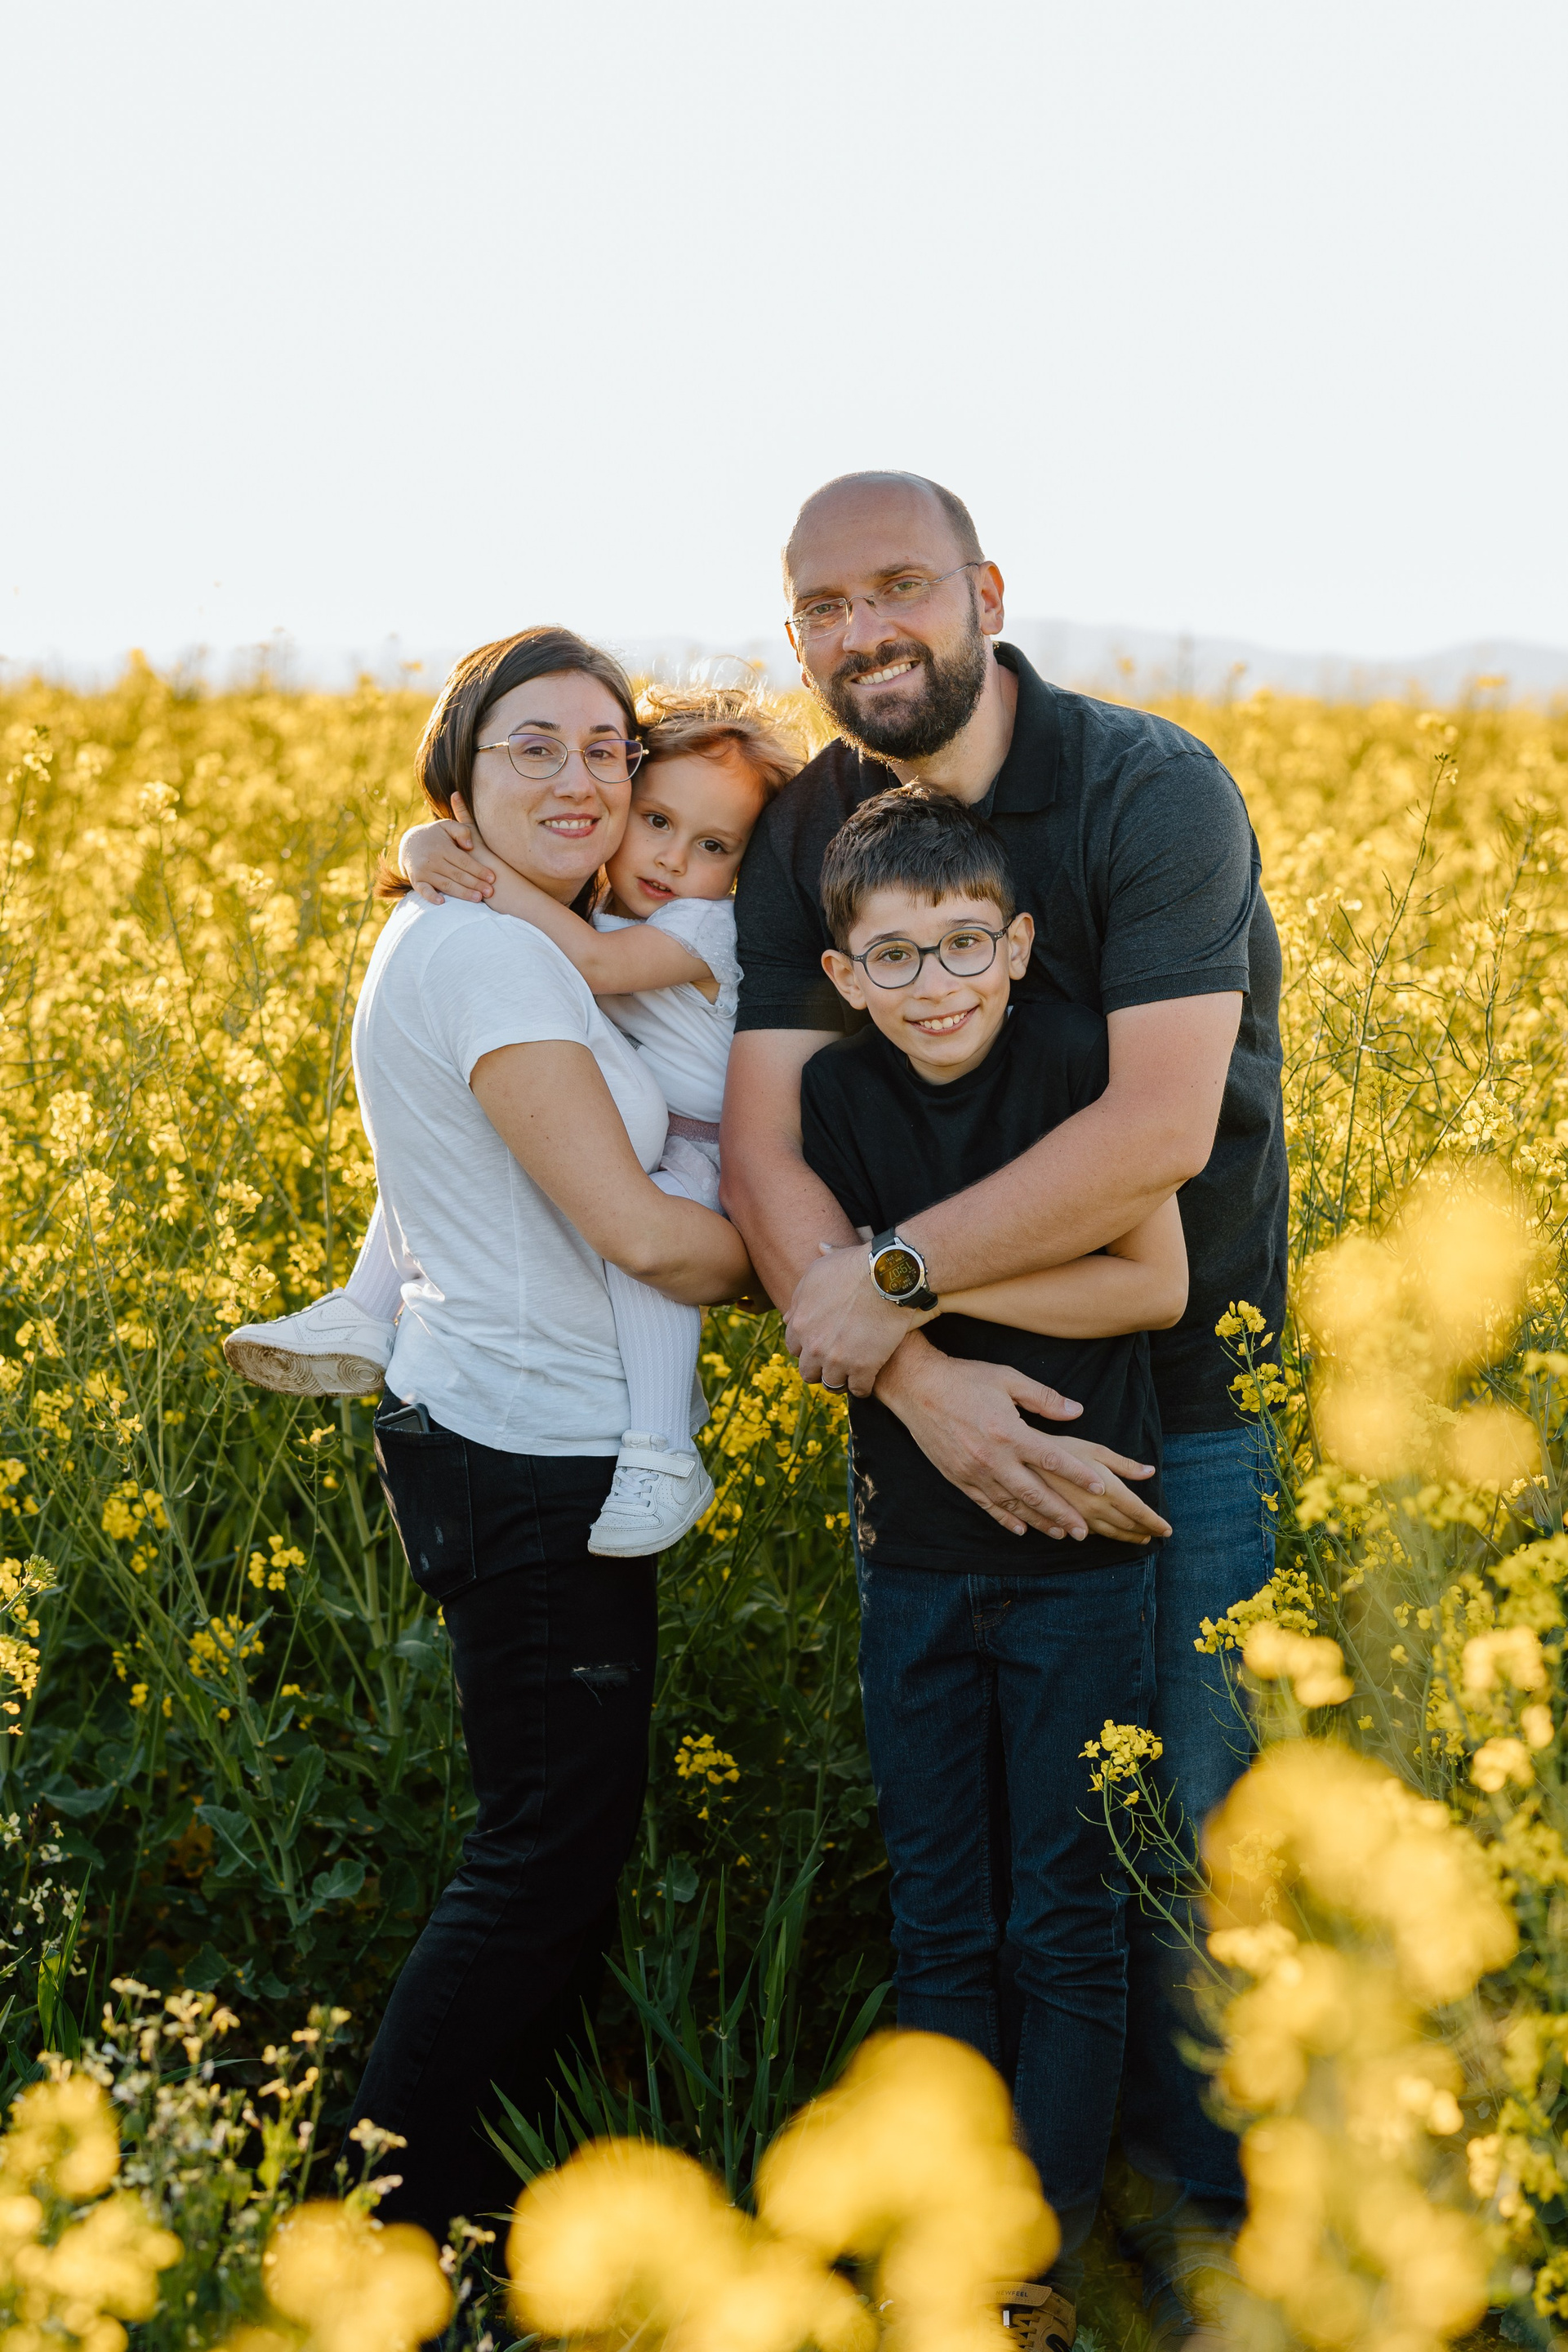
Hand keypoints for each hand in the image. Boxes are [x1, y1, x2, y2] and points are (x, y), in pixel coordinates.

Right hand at [400, 818, 495, 904]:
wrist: (409, 843)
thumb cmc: (435, 835)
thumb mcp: (447, 826)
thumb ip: (461, 831)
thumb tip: (470, 846)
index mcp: (443, 848)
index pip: (464, 861)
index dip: (479, 870)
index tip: (492, 878)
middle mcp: (432, 860)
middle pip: (458, 875)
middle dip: (475, 884)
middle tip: (490, 892)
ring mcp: (423, 871)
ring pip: (446, 885)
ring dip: (462, 893)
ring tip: (478, 899)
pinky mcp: (416, 880)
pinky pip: (423, 891)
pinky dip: (431, 897)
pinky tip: (442, 902)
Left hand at [785, 1241, 936, 1393]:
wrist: (887, 1275)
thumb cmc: (853, 1267)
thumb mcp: (818, 1272)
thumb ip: (800, 1295)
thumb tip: (789, 1314)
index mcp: (799, 1324)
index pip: (793, 1348)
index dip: (807, 1347)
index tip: (820, 1345)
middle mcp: (814, 1345)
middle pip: (808, 1371)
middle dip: (819, 1368)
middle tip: (834, 1362)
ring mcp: (837, 1359)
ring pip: (831, 1384)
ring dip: (840, 1380)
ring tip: (850, 1374)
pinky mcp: (863, 1368)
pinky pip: (858, 1389)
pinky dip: (863, 1386)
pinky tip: (868, 1378)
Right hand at [874, 1339, 1093, 1538]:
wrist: (915, 1387)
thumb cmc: (965, 1378)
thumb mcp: (1007, 1378)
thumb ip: (1043, 1398)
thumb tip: (1077, 1411)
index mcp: (1009, 1433)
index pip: (1053, 1460)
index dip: (1079, 1475)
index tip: (1101, 1488)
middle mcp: (993, 1458)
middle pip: (1036, 1493)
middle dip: (1063, 1514)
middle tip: (1084, 1530)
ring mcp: (973, 1472)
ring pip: (1013, 1505)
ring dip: (1038, 1522)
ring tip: (1060, 1533)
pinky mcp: (958, 1478)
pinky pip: (986, 1505)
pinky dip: (1005, 1519)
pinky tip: (1021, 1529)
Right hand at [1031, 1435, 1170, 1543]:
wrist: (1026, 1461)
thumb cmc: (1063, 1449)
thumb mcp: (1097, 1450)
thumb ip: (1125, 1465)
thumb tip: (1150, 1471)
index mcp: (1109, 1490)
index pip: (1140, 1512)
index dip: (1155, 1522)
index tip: (1167, 1529)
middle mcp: (1096, 1509)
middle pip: (1127, 1526)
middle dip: (1144, 1531)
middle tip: (1155, 1534)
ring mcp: (1080, 1518)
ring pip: (1109, 1534)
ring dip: (1127, 1537)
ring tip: (1139, 1538)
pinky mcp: (1066, 1521)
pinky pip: (1089, 1534)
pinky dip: (1104, 1536)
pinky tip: (1106, 1533)